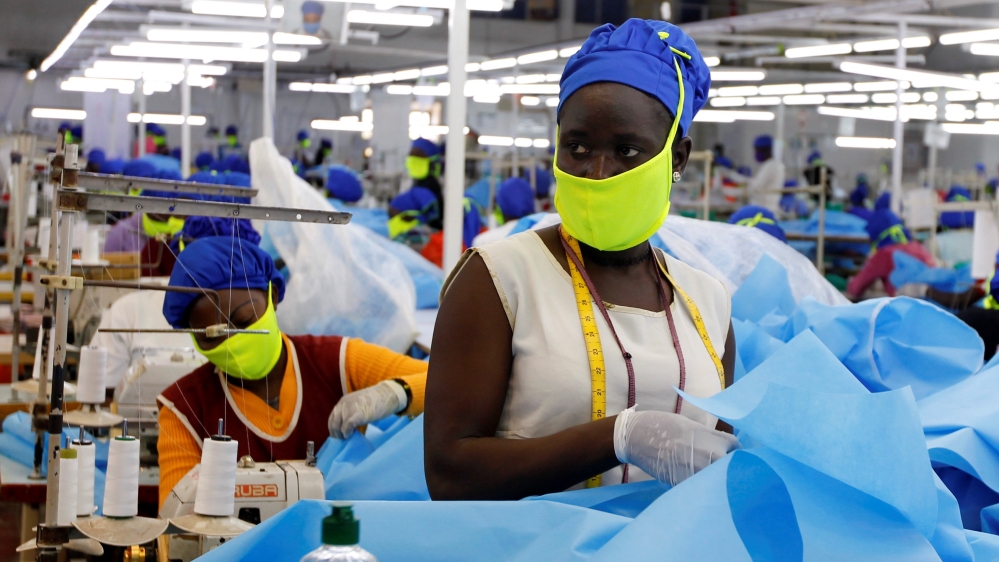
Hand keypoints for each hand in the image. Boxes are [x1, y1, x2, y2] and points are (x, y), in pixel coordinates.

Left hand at [328, 380, 406, 439]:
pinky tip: (351, 435)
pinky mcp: (356, 415)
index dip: (333, 428)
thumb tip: (345, 426)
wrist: (387, 395)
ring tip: (347, 438)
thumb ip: (350, 411)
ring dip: (341, 435)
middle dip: (336, 433)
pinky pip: (346, 427)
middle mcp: (343, 404)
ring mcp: (348, 409)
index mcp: (343, 401)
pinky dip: (347, 433)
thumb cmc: (376, 401)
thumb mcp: (358, 404)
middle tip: (342, 440)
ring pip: (337, 426)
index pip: (332, 418)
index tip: (338, 436)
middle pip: (333, 423)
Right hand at [614, 407, 740, 485]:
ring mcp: (698, 472)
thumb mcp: (692, 426)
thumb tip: (723, 449)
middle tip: (720, 466)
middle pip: (731, 466)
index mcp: (713, 438)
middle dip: (728, 466)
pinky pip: (699, 486)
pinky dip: (698, 484)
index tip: (730, 453)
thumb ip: (710, 438)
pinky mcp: (684, 484)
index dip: (734, 450)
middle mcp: (710, 456)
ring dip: (714, 478)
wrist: (637, 436)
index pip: (736, 448)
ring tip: (705, 474)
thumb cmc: (663, 425)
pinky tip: (692, 479)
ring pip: (716, 479)